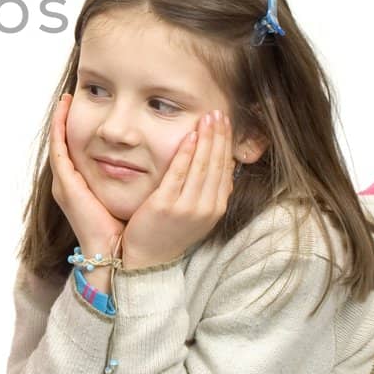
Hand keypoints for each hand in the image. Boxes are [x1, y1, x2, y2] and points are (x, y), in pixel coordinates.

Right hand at [49, 93, 125, 255]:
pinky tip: (62, 110)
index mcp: (85, 186)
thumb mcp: (132, 198)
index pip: (79, 150)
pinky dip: (58, 128)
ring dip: (59, 119)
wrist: (119, 256)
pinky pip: (58, 149)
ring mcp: (65, 184)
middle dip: (64, 120)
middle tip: (70, 94)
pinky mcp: (66, 185)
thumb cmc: (131, 230)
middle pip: (66, 144)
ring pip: (59, 143)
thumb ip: (139, 181)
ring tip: (64, 98)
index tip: (88, 107)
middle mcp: (71, 183)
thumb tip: (162, 163)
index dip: (80, 129)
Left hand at [120, 110, 234, 268]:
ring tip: (208, 118)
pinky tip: (190, 136)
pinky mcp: (166, 205)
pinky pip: (179, 174)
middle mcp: (206, 208)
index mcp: (215, 209)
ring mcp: (188, 207)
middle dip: (219, 136)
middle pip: (217, 164)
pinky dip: (186, 153)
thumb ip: (207, 192)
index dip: (226, 144)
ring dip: (207, 139)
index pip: (226, 169)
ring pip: (202, 166)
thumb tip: (222, 168)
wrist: (147, 260)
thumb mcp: (196, 214)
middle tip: (219, 113)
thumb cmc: (168, 232)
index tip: (225, 124)